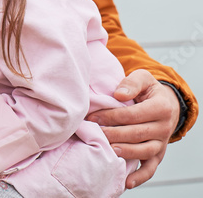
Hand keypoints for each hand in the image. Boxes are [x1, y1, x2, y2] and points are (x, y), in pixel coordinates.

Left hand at [88, 70, 179, 188]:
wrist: (167, 103)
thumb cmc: (149, 90)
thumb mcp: (143, 78)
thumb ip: (131, 82)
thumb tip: (119, 94)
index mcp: (161, 107)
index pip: (132, 114)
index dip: (111, 116)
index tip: (92, 117)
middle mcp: (164, 127)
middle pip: (136, 134)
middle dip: (112, 134)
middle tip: (93, 133)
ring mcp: (161, 143)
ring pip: (144, 151)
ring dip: (125, 152)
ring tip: (107, 151)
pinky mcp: (158, 154)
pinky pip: (151, 168)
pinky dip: (140, 177)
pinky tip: (126, 182)